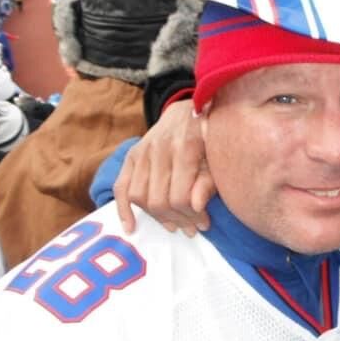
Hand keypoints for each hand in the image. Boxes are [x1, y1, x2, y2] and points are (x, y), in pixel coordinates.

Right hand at [113, 100, 214, 234]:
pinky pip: (121, 186)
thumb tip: (197, 208)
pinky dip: (123, 209)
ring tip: (174, 226)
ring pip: (140, 196)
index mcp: (185, 147)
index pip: (180, 197)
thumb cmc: (210, 138)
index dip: (192, 216)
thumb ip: (209, 182)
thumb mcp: (218, 157)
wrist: (190, 111)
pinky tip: (131, 227)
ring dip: (157, 217)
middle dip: (177, 220)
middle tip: (191, 229)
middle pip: (159, 200)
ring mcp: (142, 151)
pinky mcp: (132, 155)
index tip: (204, 224)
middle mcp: (159, 149)